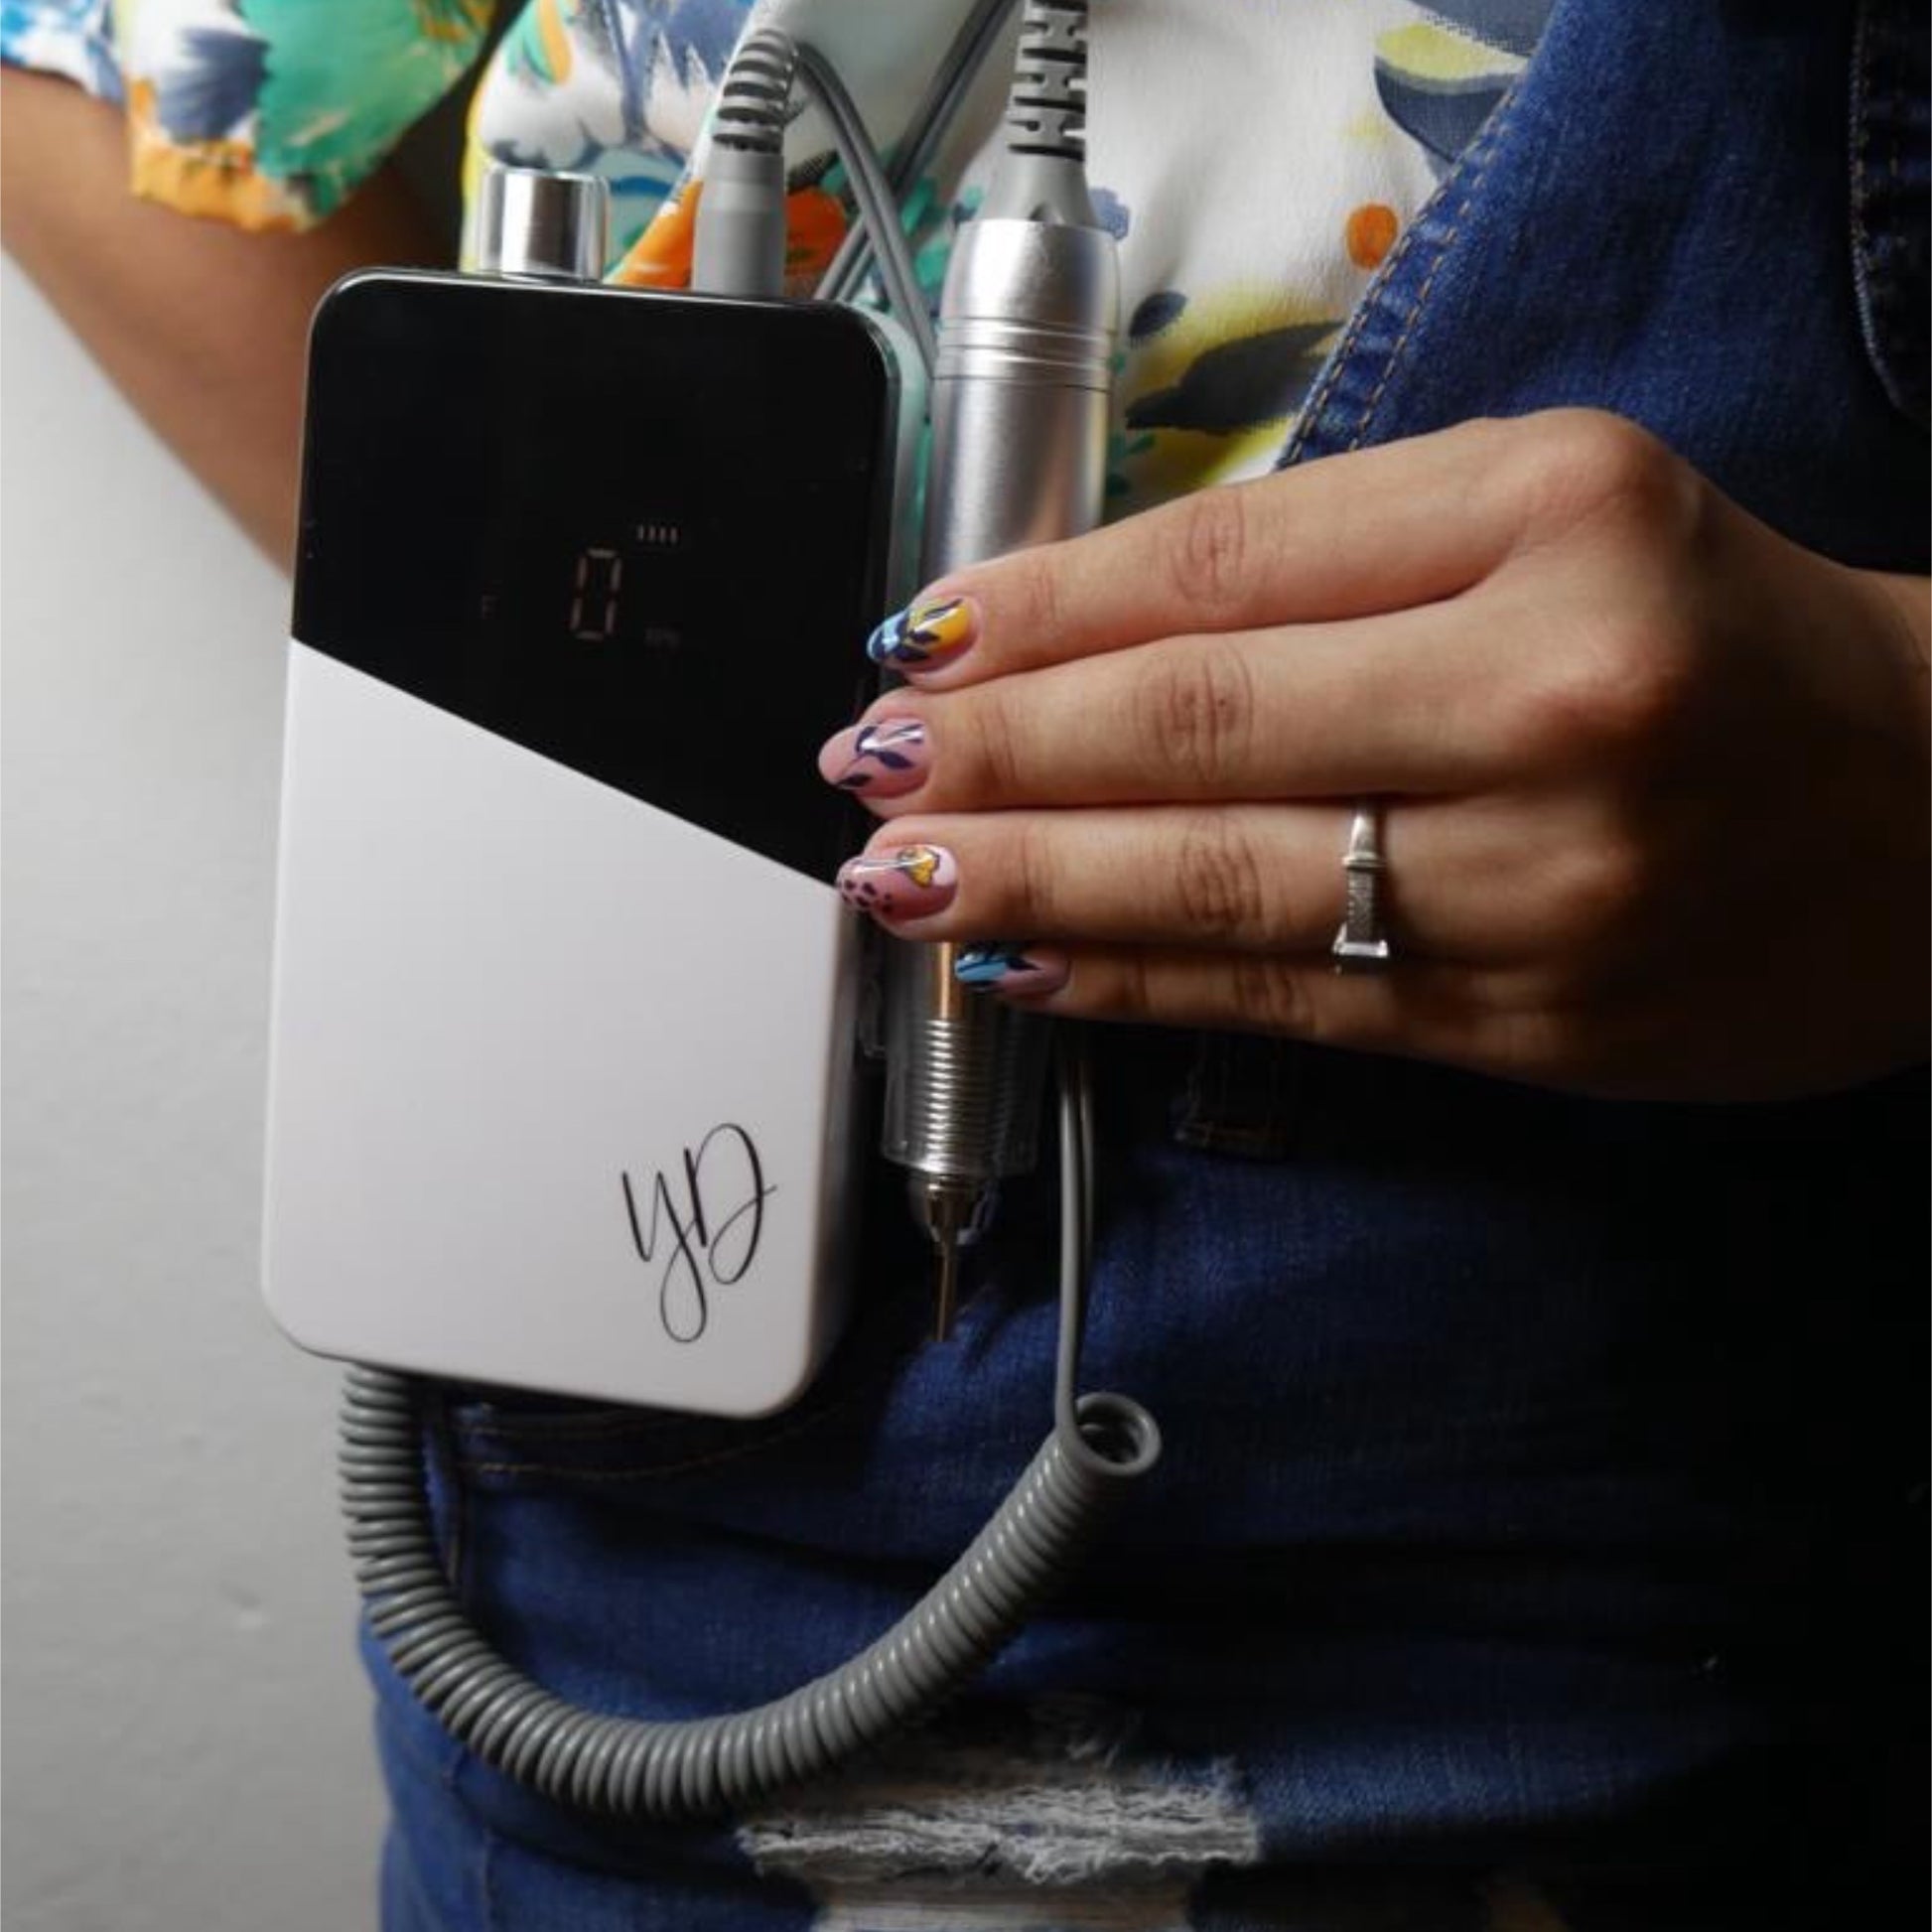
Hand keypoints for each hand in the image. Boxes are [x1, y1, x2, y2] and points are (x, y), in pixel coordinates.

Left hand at [819, 411, 1929, 1101]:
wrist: (1926, 815)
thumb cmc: (1714, 633)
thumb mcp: (1549, 505)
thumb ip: (1329, 546)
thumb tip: (1079, 618)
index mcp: (1553, 517)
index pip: (1223, 564)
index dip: (1040, 610)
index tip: (916, 638)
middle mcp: (1550, 696)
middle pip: (1196, 725)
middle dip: (997, 750)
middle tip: (867, 765)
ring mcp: (1540, 884)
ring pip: (1220, 883)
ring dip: (1026, 878)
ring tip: (897, 875)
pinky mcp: (1526, 1027)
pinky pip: (1281, 1002)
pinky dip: (1129, 982)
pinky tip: (1021, 967)